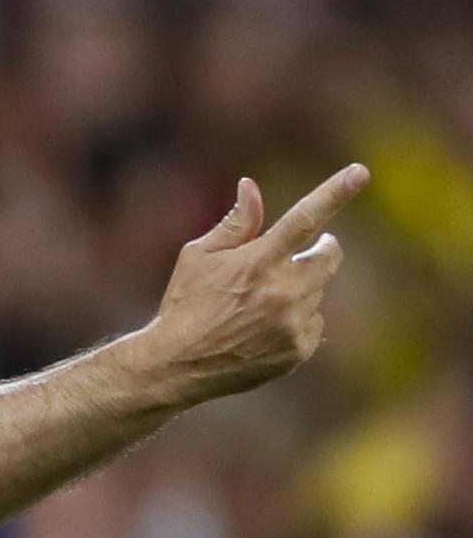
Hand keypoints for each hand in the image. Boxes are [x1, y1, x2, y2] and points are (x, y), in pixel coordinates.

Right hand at [141, 163, 369, 403]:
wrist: (178, 364)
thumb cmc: (185, 304)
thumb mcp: (198, 256)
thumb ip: (235, 223)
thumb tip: (251, 187)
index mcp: (257, 261)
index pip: (304, 219)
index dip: (335, 193)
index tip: (360, 173)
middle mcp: (282, 291)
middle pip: (328, 256)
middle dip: (322, 248)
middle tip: (308, 249)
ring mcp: (293, 324)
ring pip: (318, 291)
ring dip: (301, 287)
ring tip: (261, 302)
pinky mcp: (298, 351)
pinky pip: (314, 323)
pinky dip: (298, 319)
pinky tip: (264, 327)